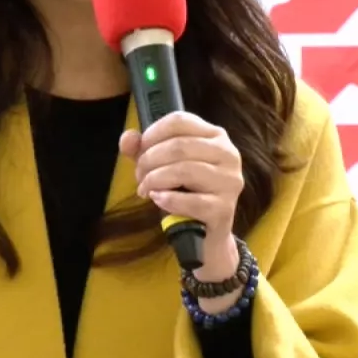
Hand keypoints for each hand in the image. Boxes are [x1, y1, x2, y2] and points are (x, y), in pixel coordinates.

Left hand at [119, 110, 243, 274]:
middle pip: (179, 146)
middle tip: (139, 176)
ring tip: (145, 190)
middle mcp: (228, 154)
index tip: (140, 150)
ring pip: (185, 170)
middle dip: (149, 160)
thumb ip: (142, 149)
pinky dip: (168, 199)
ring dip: (155, 180)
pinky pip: (191, 200)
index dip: (152, 134)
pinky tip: (157, 200)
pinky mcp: (224, 208)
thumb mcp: (162, 166)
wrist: (205, 235)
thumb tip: (127, 138)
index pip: (179, 121)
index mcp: (215, 136)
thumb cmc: (185, 193)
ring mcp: (229, 182)